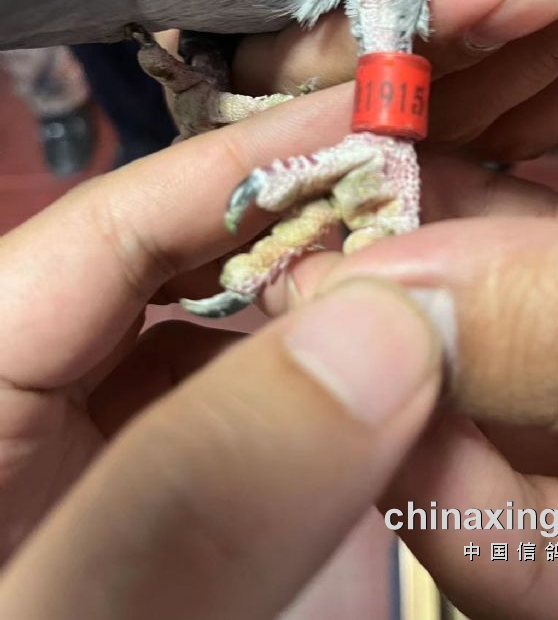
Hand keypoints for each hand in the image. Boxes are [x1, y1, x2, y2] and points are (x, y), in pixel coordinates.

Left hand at [1, 86, 557, 617]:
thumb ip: (201, 494)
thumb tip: (385, 330)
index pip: (111, 228)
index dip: (245, 166)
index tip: (376, 123)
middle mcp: (29, 399)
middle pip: (181, 274)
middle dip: (309, 232)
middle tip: (441, 207)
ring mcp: (98, 457)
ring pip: (227, 343)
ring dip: (332, 308)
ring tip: (442, 276)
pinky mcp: (161, 509)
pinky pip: (252, 420)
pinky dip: (329, 395)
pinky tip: (402, 380)